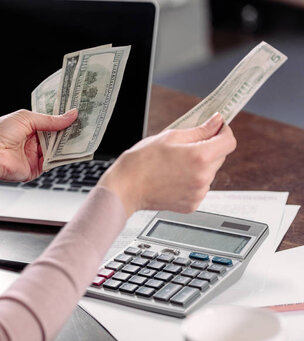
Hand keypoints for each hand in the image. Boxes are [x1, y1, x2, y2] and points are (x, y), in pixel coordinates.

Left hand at [0, 109, 77, 181]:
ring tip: (82, 137)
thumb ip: (51, 120)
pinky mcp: (35, 169)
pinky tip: (71, 151)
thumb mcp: (28, 118)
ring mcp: (34, 155)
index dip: (63, 120)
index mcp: (29, 127)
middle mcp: (32, 141)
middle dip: (68, 133)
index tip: (78, 115)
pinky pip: (52, 163)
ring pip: (56, 150)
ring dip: (67, 145)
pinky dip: (61, 158)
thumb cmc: (0, 131)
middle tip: (85, 126)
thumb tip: (71, 115)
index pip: (50, 123)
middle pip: (56, 137)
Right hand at [99, 113, 236, 215]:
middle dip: (208, 148)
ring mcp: (198, 193)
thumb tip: (216, 123)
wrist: (125, 188)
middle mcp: (203, 177)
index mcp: (200, 156)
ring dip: (199, 166)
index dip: (223, 132)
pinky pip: (200, 187)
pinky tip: (173, 178)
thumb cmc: (140, 162)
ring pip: (209, 173)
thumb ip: (198, 130)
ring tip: (174, 165)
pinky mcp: (192, 204)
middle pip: (220, 157)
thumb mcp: (169, 137)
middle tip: (185, 147)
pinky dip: (191, 181)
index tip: (216, 129)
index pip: (229, 141)